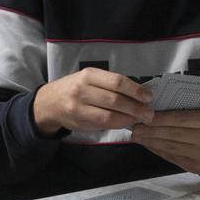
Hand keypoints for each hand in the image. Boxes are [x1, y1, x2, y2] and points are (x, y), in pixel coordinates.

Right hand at [32, 68, 151, 134]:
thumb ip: (110, 84)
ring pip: (110, 115)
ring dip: (129, 118)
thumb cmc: (75, 88)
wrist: (49, 103)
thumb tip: (139, 93)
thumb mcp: (89, 78)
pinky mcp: (80, 121)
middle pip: (115, 100)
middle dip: (136, 107)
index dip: (135, 90)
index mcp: (88, 75)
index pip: (116, 81)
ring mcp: (79, 107)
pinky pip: (103, 124)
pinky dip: (118, 124)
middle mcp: (82, 90)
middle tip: (150, 112)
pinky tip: (127, 122)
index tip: (149, 96)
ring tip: (141, 118)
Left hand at [128, 108, 199, 175]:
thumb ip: (186, 112)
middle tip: (135, 127)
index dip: (162, 118)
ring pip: (171, 147)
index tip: (145, 116)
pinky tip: (148, 144)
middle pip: (174, 134)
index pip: (182, 119)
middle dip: (151, 130)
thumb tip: (156, 111)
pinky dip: (158, 150)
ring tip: (137, 136)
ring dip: (151, 141)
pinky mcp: (194, 167)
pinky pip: (172, 157)